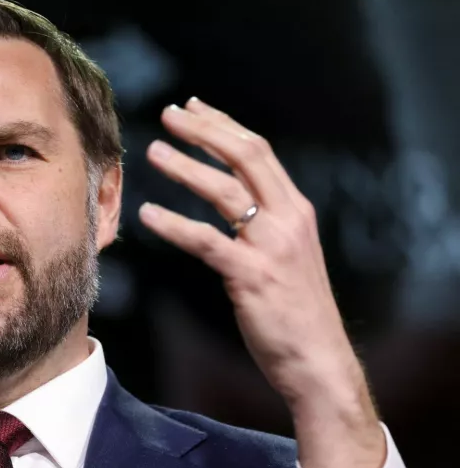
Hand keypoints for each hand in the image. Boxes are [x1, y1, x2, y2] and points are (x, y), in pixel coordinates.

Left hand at [138, 98, 384, 467]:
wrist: (318, 360)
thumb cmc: (295, 311)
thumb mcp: (286, 254)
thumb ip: (264, 224)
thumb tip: (233, 200)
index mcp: (295, 210)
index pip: (258, 152)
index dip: (223, 125)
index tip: (194, 106)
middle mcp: (288, 219)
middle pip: (245, 156)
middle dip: (205, 130)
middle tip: (169, 114)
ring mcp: (272, 246)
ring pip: (225, 191)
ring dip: (185, 166)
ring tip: (152, 151)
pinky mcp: (252, 276)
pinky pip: (207, 242)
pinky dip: (174, 225)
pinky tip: (148, 214)